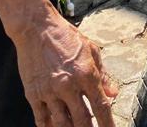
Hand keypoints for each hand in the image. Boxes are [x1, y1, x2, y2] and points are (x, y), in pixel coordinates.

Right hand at [15, 10, 116, 126]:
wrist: (37, 29)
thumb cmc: (66, 37)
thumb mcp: (92, 50)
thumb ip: (103, 75)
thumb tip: (112, 94)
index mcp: (86, 74)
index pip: (101, 107)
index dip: (108, 123)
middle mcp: (69, 86)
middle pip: (82, 120)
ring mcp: (50, 92)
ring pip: (62, 124)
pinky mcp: (33, 94)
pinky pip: (41, 119)